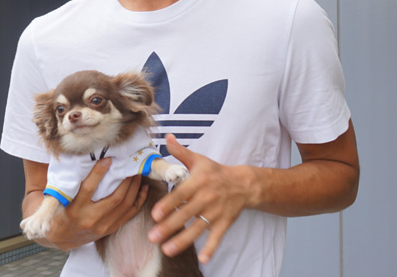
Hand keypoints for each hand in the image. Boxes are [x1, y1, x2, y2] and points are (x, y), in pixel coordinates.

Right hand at [46, 158, 148, 249]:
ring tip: (138, 174)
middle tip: (131, 165)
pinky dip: (139, 200)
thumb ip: (74, 182)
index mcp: (75, 209)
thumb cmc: (62, 211)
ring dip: (135, 188)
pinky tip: (143, 188)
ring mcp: (103, 227)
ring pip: (125, 205)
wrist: (63, 237)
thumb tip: (92, 159)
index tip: (108, 159)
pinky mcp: (111, 229)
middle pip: (115, 198)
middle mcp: (90, 219)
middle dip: (127, 180)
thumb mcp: (63, 197)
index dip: (99, 172)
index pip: (88, 188)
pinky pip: (130, 214)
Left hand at [147, 134, 253, 264]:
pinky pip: (217, 237)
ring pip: (198, 228)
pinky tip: (203, 259)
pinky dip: (211, 248)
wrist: (244, 183)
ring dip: (183, 241)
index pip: (181, 194)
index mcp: (198, 182)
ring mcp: (216, 212)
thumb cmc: (216, 172)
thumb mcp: (199, 160)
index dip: (168, 204)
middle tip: (152, 237)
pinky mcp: (224, 223)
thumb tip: (166, 137)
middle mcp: (207, 198)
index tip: (155, 214)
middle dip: (169, 227)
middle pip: (186, 214)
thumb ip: (180, 152)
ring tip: (167, 250)